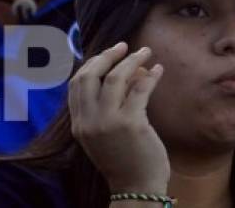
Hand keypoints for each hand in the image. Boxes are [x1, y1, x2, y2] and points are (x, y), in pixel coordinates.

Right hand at [69, 42, 169, 194]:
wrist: (136, 188)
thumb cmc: (123, 160)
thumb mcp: (103, 134)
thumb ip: (106, 106)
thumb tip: (126, 71)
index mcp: (78, 124)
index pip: (76, 84)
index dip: (91, 64)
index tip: (107, 54)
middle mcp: (89, 121)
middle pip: (90, 75)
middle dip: (107, 56)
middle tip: (123, 46)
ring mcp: (108, 122)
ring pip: (115, 78)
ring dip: (131, 60)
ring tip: (145, 52)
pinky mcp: (131, 124)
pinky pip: (140, 89)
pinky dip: (151, 76)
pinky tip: (158, 70)